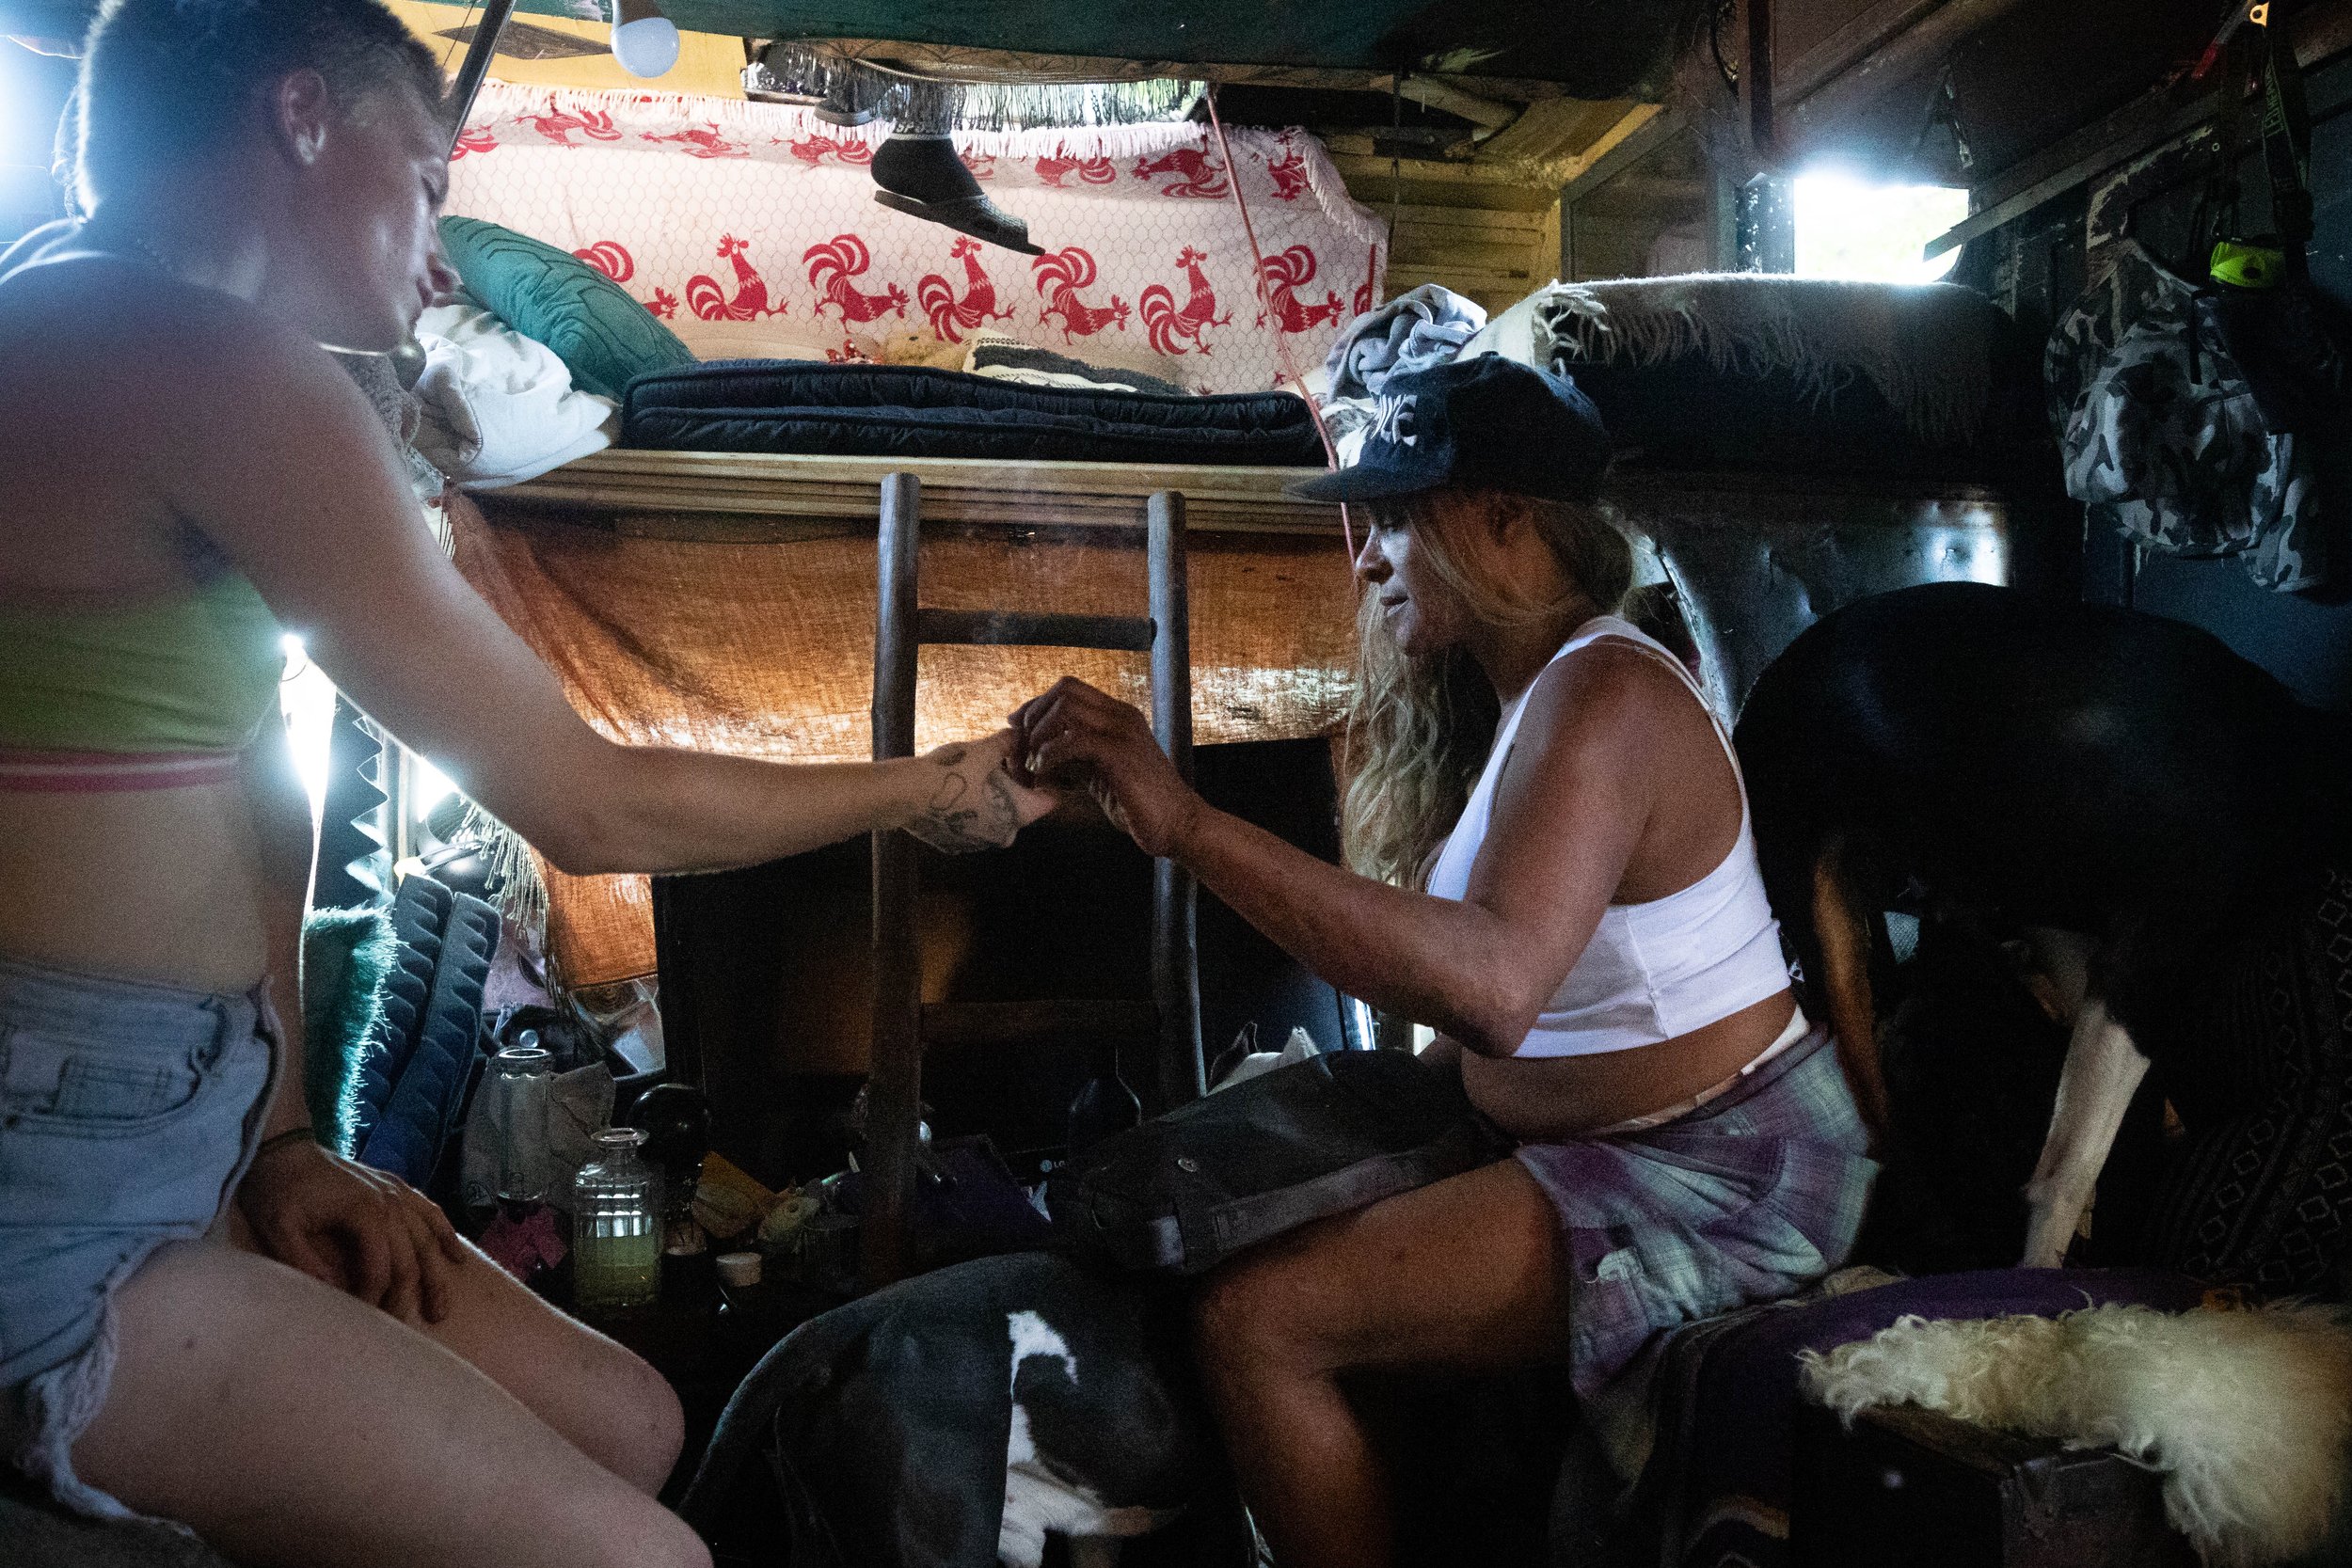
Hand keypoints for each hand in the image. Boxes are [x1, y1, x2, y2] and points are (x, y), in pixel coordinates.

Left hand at [236, 1137, 469, 1324]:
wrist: (283, 1147)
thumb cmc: (279, 1189)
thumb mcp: (280, 1229)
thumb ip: (303, 1261)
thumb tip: (332, 1295)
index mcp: (365, 1213)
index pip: (380, 1268)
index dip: (375, 1298)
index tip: (365, 1321)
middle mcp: (391, 1203)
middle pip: (410, 1259)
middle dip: (410, 1296)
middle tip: (405, 1328)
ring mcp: (397, 1193)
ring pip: (429, 1239)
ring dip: (437, 1274)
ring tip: (441, 1308)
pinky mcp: (396, 1187)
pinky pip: (430, 1212)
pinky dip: (445, 1234)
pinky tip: (456, 1256)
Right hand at [906, 728, 1056, 852]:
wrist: (903, 794)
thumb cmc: (949, 772)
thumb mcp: (983, 750)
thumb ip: (1006, 742)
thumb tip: (1017, 734)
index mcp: (1018, 815)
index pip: (1049, 802)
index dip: (1045, 782)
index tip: (1034, 767)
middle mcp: (1002, 835)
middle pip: (1020, 809)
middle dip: (1015, 788)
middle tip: (1001, 765)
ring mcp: (978, 843)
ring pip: (995, 818)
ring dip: (991, 800)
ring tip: (975, 775)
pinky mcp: (955, 845)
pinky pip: (971, 825)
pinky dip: (969, 810)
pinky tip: (956, 791)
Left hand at [1011, 678, 1200, 857]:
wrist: (1179, 825)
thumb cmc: (1140, 804)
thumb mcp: (1101, 773)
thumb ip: (1076, 758)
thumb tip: (1041, 754)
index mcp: (1119, 715)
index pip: (1069, 689)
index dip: (1037, 704)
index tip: (1017, 727)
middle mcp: (1121, 715)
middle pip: (1064, 690)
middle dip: (1033, 715)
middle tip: (1021, 748)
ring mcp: (1123, 731)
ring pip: (1066, 708)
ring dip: (1039, 735)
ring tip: (1032, 763)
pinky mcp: (1120, 753)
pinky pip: (1073, 739)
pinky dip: (1050, 754)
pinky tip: (1044, 773)